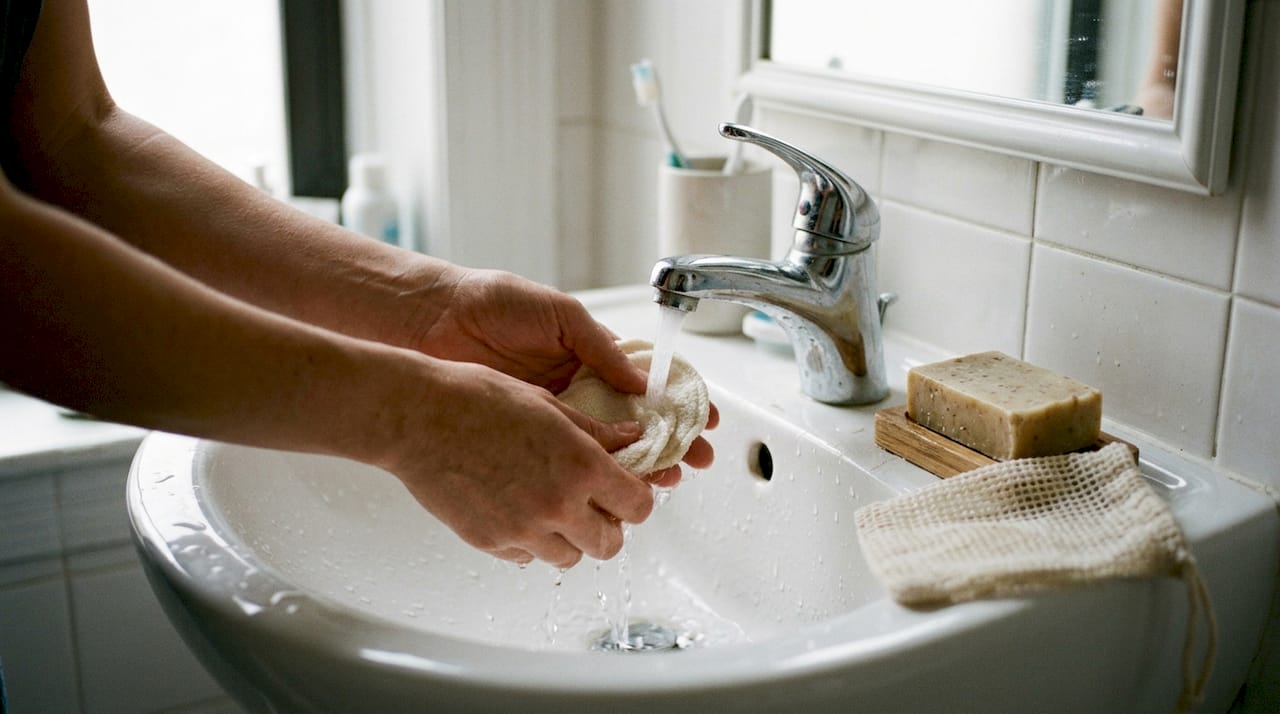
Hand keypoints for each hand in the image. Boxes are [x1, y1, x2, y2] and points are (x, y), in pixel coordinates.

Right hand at [382, 359, 656, 567]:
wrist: (416, 417)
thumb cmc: (478, 399)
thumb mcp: (548, 404)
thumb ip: (595, 431)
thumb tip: (631, 437)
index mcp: (581, 466)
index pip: (639, 506)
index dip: (637, 498)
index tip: (626, 490)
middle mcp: (558, 505)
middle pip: (610, 544)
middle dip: (608, 525)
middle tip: (593, 504)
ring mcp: (523, 530)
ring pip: (570, 557)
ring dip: (569, 537)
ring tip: (551, 506)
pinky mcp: (490, 543)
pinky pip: (526, 557)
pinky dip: (530, 542)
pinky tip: (516, 509)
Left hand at [407, 267, 716, 482]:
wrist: (433, 320)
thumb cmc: (491, 303)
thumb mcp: (558, 314)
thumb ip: (600, 347)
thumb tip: (642, 382)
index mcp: (590, 356)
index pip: (646, 383)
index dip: (677, 402)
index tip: (703, 419)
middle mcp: (577, 389)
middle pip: (635, 423)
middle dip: (670, 442)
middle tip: (695, 460)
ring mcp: (553, 416)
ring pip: (606, 448)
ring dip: (640, 465)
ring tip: (666, 480)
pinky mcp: (527, 437)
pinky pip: (566, 460)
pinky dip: (593, 475)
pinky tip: (615, 488)